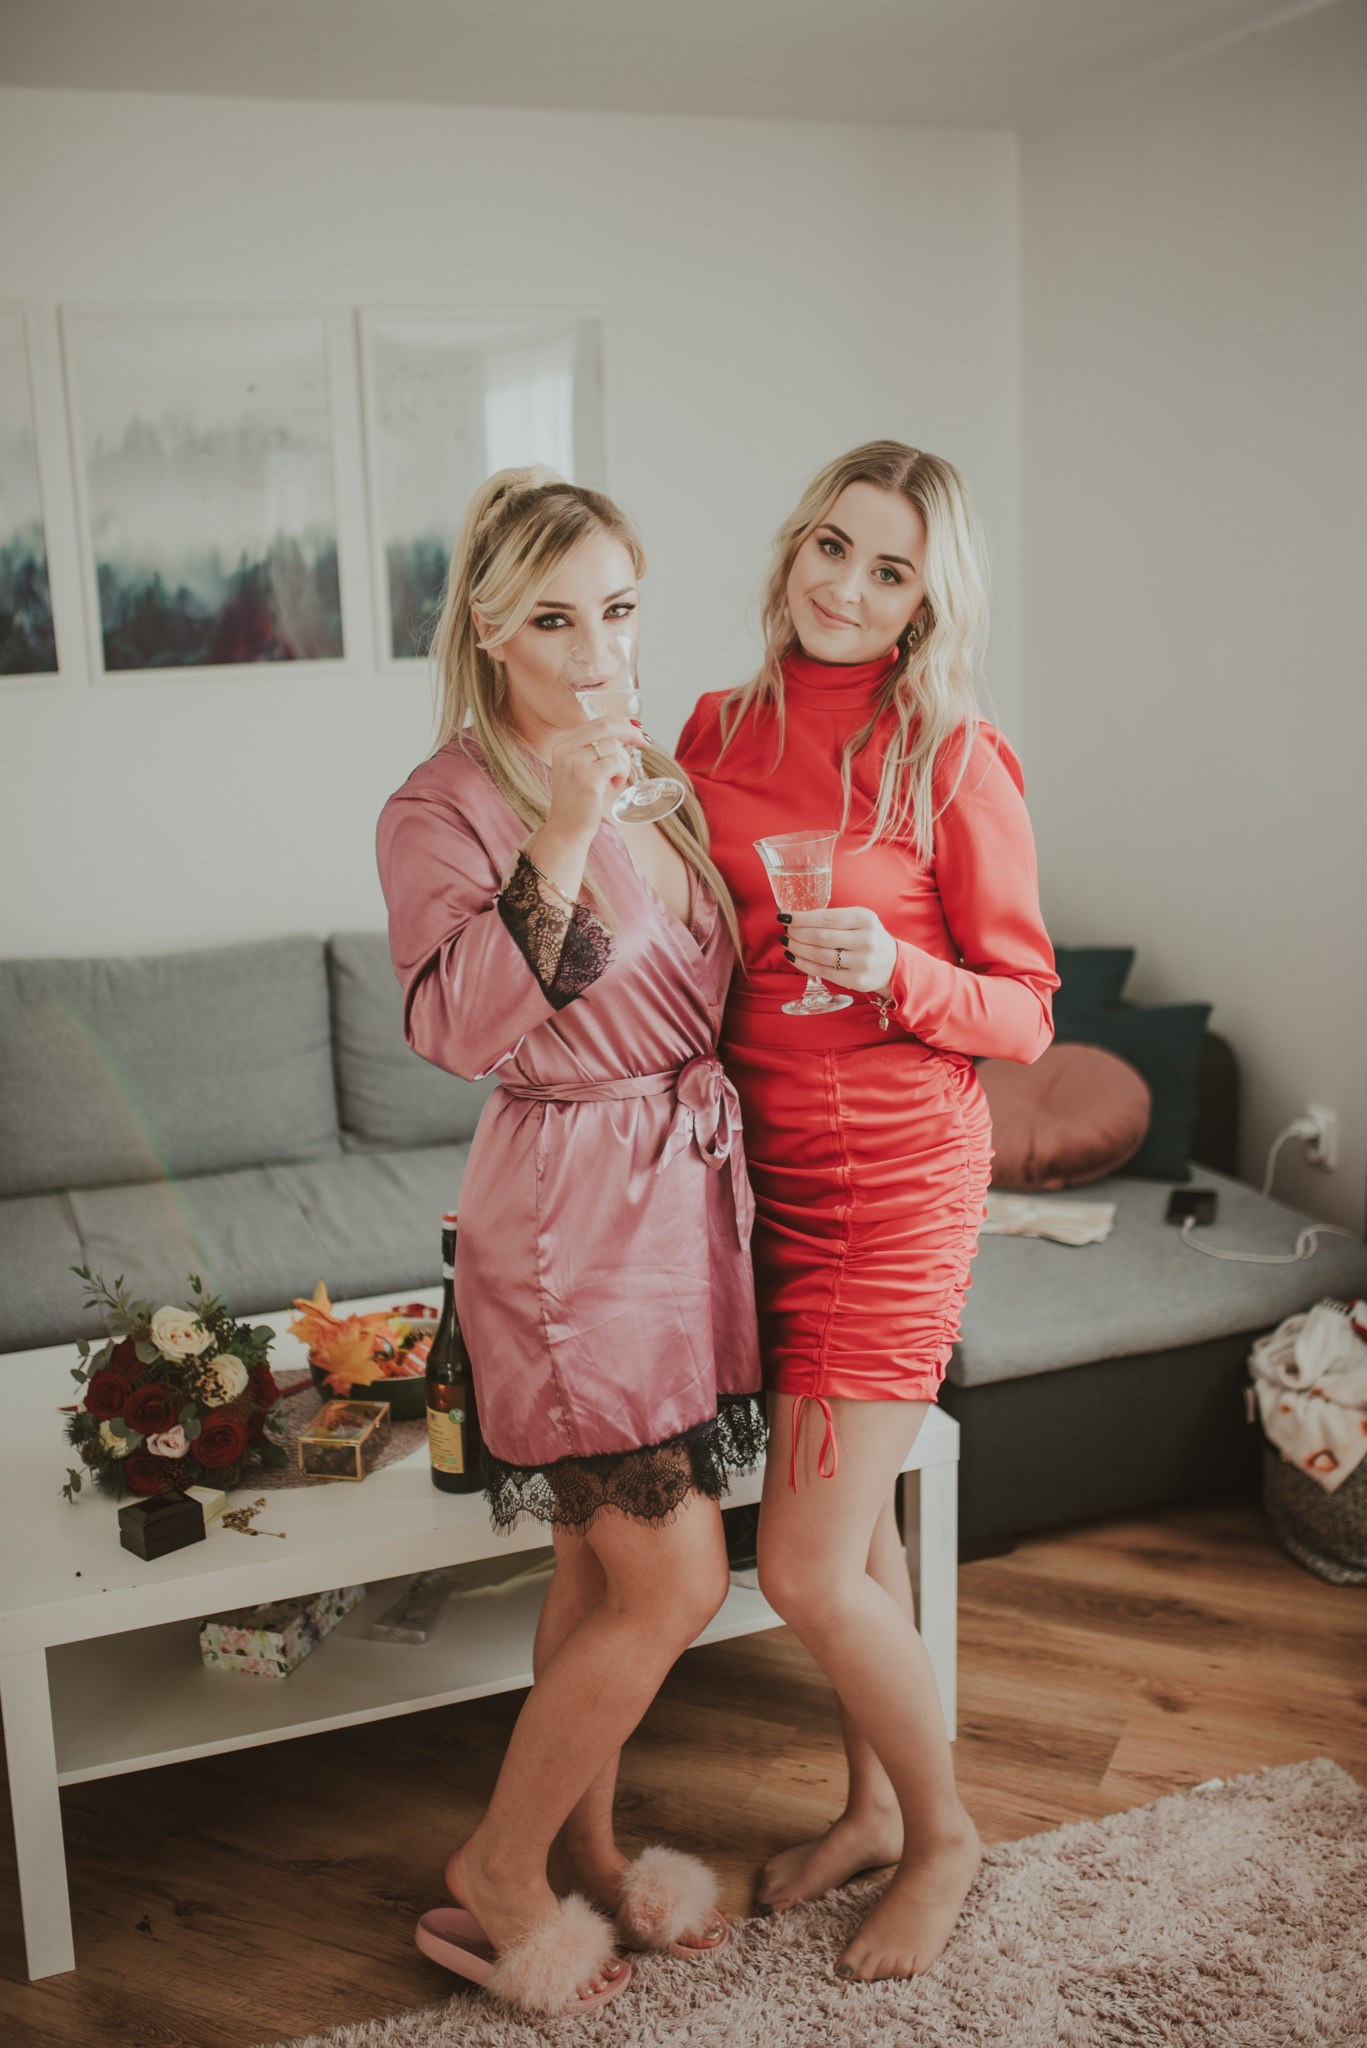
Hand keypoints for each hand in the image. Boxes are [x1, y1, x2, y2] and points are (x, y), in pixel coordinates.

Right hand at [544, 717, 641, 842]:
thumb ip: (595, 748)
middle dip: (630, 731)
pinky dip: (622, 772)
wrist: (566, 827)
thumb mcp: (580, 766)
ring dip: (625, 761)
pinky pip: (616, 763)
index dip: (622, 724)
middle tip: (644, 742)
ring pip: (613, 746)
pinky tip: (615, 784)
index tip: (637, 732)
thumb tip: (627, 732)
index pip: (598, 722)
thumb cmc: (578, 798)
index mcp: (563, 742)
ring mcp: (574, 762)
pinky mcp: (587, 778)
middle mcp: (565, 749)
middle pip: (606, 726)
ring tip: (618, 776)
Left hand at [781, 905, 897, 994]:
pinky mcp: (856, 980)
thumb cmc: (868, 937)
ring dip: (797, 949)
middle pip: (820, 937)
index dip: (801, 918)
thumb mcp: (859, 920)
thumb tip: (796, 917)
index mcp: (865, 918)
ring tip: (787, 943)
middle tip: (786, 931)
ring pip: (819, 955)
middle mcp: (865, 940)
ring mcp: (862, 962)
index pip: (826, 918)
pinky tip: (794, 957)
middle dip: (797, 933)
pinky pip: (823, 971)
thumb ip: (833, 918)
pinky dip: (804, 964)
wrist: (892, 964)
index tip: (785, 917)